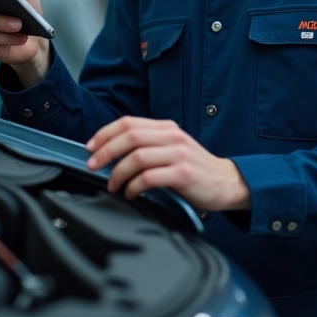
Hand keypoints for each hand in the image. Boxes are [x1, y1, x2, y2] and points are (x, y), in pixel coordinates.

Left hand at [85, 116, 250, 210]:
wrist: (226, 182)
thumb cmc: (195, 168)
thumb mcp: (172, 148)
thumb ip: (148, 144)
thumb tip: (111, 152)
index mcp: (166, 127)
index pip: (128, 122)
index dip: (105, 133)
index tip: (91, 147)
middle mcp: (173, 137)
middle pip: (129, 137)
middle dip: (105, 152)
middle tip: (93, 166)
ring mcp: (179, 155)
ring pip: (137, 157)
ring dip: (118, 173)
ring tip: (113, 185)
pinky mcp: (184, 174)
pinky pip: (150, 178)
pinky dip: (134, 187)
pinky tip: (131, 193)